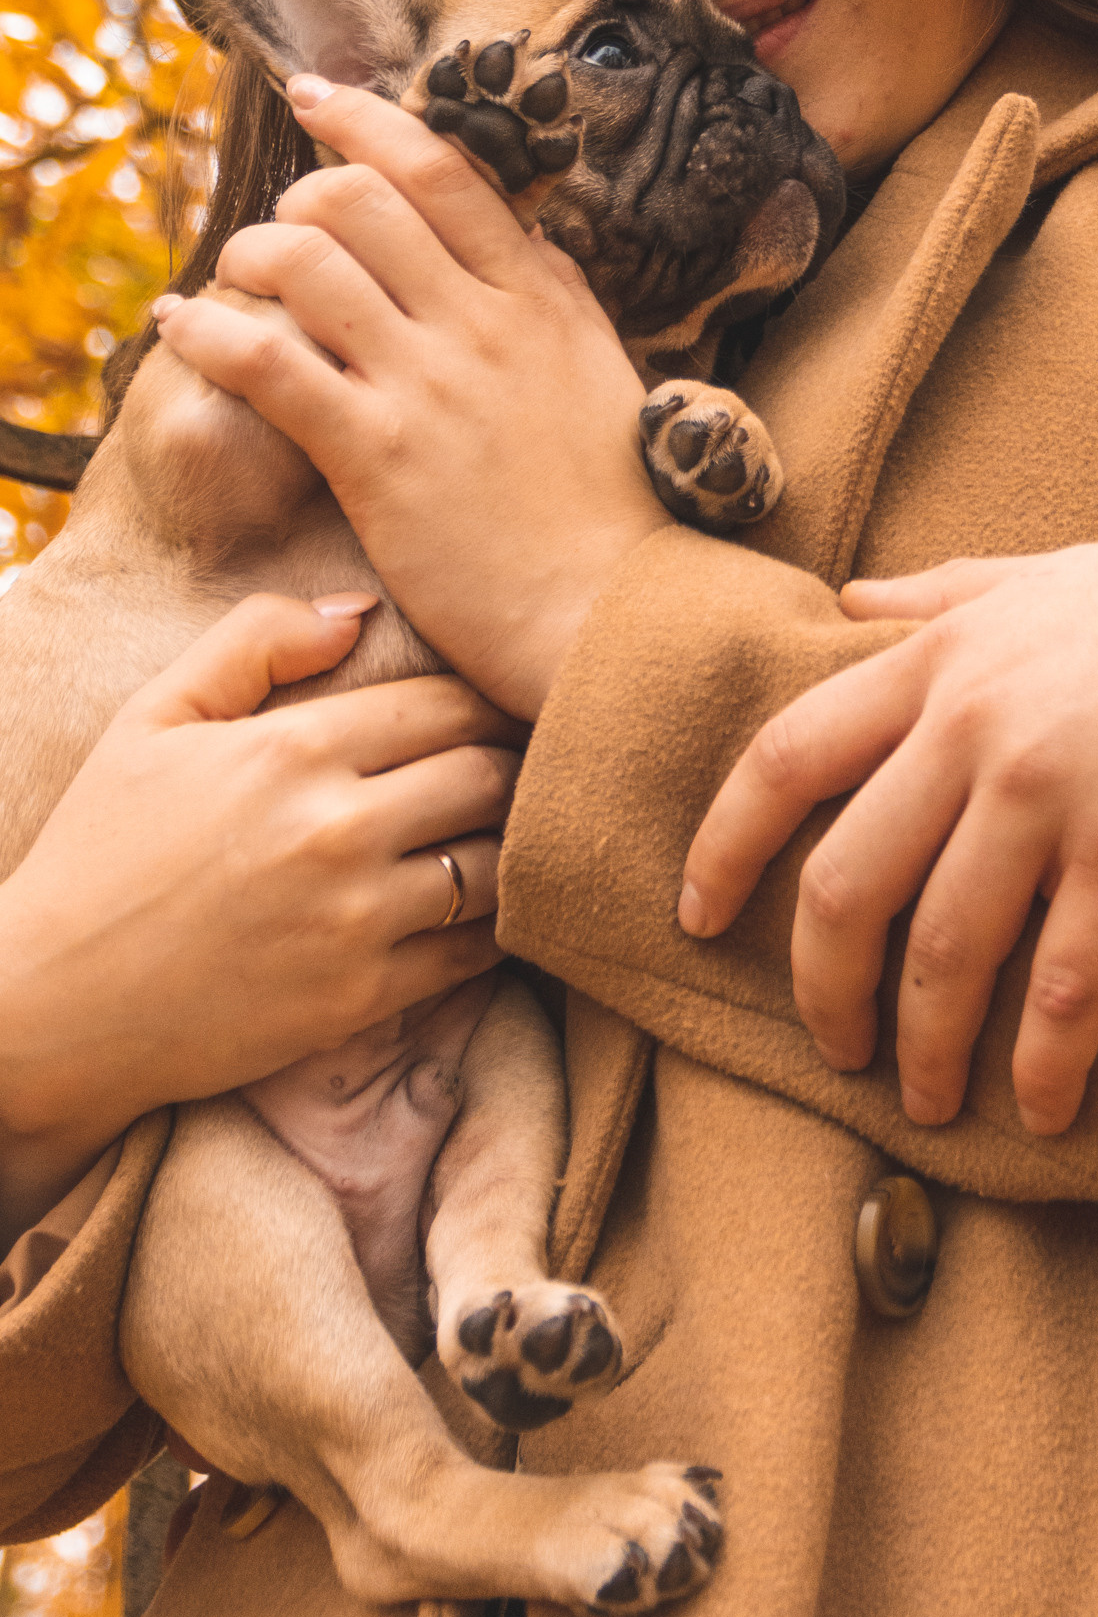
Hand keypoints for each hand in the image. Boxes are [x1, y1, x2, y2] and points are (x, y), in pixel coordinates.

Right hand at [0, 593, 515, 1249]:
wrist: (52, 1005)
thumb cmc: (102, 851)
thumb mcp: (153, 718)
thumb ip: (255, 640)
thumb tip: (359, 611)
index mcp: (295, 749)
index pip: (450, 705)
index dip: (486, 702)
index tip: (496, 710)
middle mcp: (337, 829)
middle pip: (493, 776)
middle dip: (515, 765)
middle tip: (526, 767)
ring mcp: (354, 919)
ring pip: (497, 864)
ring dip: (514, 846)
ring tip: (513, 834)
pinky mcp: (360, 998)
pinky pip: (473, 952)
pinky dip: (493, 926)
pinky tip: (482, 909)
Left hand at [152, 75, 668, 717]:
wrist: (620, 615)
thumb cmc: (617, 513)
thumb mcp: (605, 375)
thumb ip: (553, 301)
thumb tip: (513, 236)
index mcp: (542, 294)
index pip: (441, 169)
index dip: (366, 121)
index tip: (319, 98)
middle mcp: (483, 321)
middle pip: (359, 198)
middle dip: (298, 195)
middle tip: (280, 225)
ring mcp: (428, 383)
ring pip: (305, 262)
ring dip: (248, 254)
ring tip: (231, 276)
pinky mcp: (376, 454)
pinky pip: (269, 361)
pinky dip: (210, 331)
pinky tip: (181, 328)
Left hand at [679, 520, 1097, 1135]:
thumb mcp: (1051, 575)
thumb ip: (942, 592)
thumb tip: (847, 604)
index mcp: (944, 659)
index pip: (786, 757)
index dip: (724, 844)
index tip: (696, 914)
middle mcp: (978, 727)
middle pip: (843, 882)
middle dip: (820, 985)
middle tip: (832, 1043)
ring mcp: (1053, 796)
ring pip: (940, 951)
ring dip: (920, 1046)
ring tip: (923, 1099)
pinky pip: (1060, 993)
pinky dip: (1041, 1069)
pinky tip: (1040, 1113)